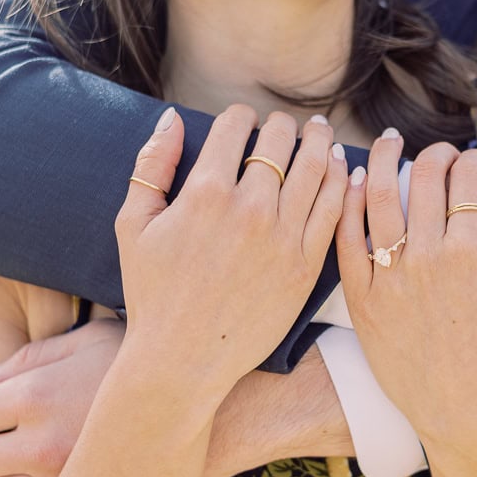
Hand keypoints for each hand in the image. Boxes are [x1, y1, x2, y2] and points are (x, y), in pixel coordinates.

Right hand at [116, 105, 347, 388]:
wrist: (182, 360)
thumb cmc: (152, 294)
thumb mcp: (133, 225)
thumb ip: (151, 165)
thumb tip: (171, 118)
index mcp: (204, 194)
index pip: (236, 126)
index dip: (242, 117)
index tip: (245, 122)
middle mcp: (248, 210)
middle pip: (280, 142)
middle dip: (281, 125)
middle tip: (285, 126)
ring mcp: (282, 238)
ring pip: (316, 168)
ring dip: (320, 142)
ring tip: (320, 133)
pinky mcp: (305, 266)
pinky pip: (334, 210)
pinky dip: (342, 181)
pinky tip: (342, 168)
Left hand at [337, 136, 476, 441]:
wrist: (464, 413)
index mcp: (473, 252)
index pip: (467, 179)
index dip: (471, 160)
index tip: (473, 161)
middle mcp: (427, 258)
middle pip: (421, 179)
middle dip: (432, 155)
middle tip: (437, 153)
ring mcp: (389, 279)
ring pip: (376, 198)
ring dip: (382, 161)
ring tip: (389, 144)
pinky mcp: (362, 299)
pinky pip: (347, 239)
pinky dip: (349, 205)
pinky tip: (357, 185)